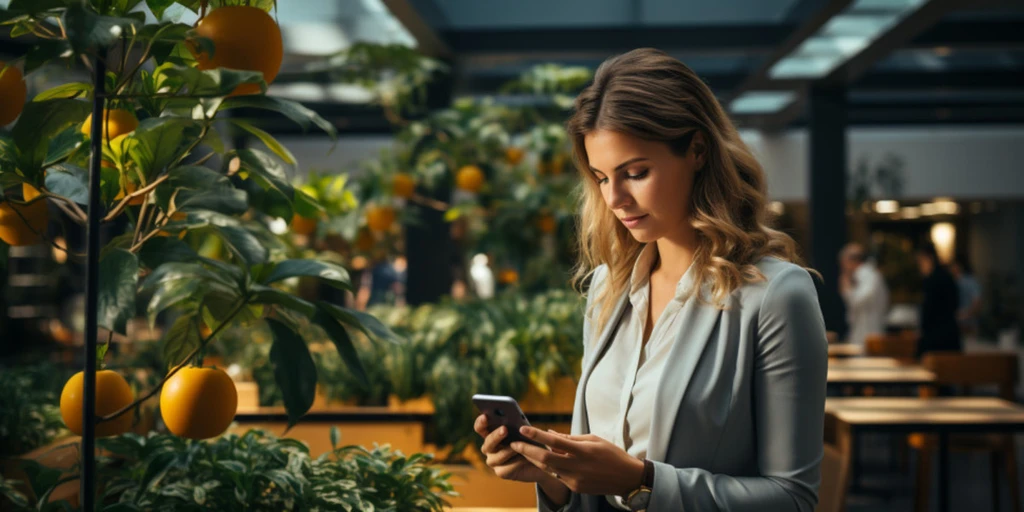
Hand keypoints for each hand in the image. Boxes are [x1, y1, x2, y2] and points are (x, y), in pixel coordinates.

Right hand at [473, 414, 556, 483]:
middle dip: (496, 435)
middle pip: (488, 442)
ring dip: (508, 451)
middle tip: (505, 429)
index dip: (481, 422)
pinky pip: (506, 468)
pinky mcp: (501, 472)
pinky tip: (524, 458)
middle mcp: (489, 448)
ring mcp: (493, 461)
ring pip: (496, 457)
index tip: (486, 416)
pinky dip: (516, 463)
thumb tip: (515, 420)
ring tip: (518, 446)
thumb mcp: (523, 430)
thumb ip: (516, 425)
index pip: (480, 427)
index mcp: (490, 434)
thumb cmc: (529, 440)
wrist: (539, 460)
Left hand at [510, 426, 644, 496]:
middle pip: (545, 459)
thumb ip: (570, 438)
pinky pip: (556, 476)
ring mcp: (575, 479)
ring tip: (522, 451)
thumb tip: (550, 433)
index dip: (537, 435)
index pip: (555, 442)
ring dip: (533, 460)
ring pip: (547, 469)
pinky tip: (540, 461)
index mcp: (583, 451)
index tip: (523, 429)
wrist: (627, 478)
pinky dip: (547, 468)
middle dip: (527, 451)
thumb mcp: (593, 439)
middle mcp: (577, 466)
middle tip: (514, 443)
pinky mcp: (575, 488)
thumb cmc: (611, 454)